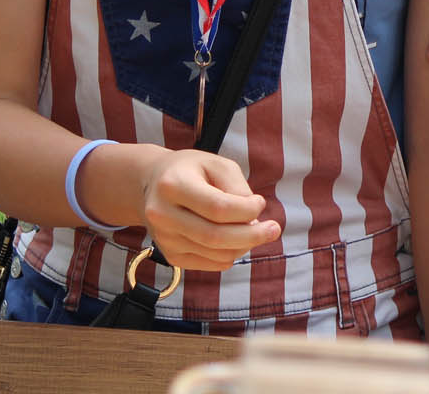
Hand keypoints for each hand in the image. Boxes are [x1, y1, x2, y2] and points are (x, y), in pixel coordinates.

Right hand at [140, 149, 278, 271]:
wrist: (153, 184)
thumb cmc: (192, 171)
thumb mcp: (217, 164)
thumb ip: (237, 188)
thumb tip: (252, 219)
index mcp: (173, 185)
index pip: (217, 208)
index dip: (246, 210)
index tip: (260, 202)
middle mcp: (163, 215)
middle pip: (215, 236)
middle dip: (252, 235)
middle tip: (274, 229)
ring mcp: (164, 239)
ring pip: (215, 254)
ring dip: (243, 245)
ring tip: (253, 230)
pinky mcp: (170, 255)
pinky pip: (210, 264)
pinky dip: (230, 255)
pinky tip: (235, 239)